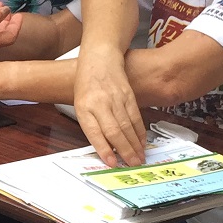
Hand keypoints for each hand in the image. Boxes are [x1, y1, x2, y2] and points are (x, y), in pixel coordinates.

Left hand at [73, 46, 146, 166]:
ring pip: (127, 125)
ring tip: (139, 159)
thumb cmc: (86, 84)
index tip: (111, 162)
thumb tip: (105, 148)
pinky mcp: (128, 95)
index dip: (104, 148)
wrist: (100, 57)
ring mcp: (116, 98)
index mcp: (84, 107)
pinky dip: (139, 132)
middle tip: (132, 165)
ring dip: (134, 144)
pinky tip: (142, 142)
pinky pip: (135, 116)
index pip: (94, 131)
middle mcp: (100, 102)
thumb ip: (91, 124)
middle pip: (115, 130)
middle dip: (125, 150)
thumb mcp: (80, 104)